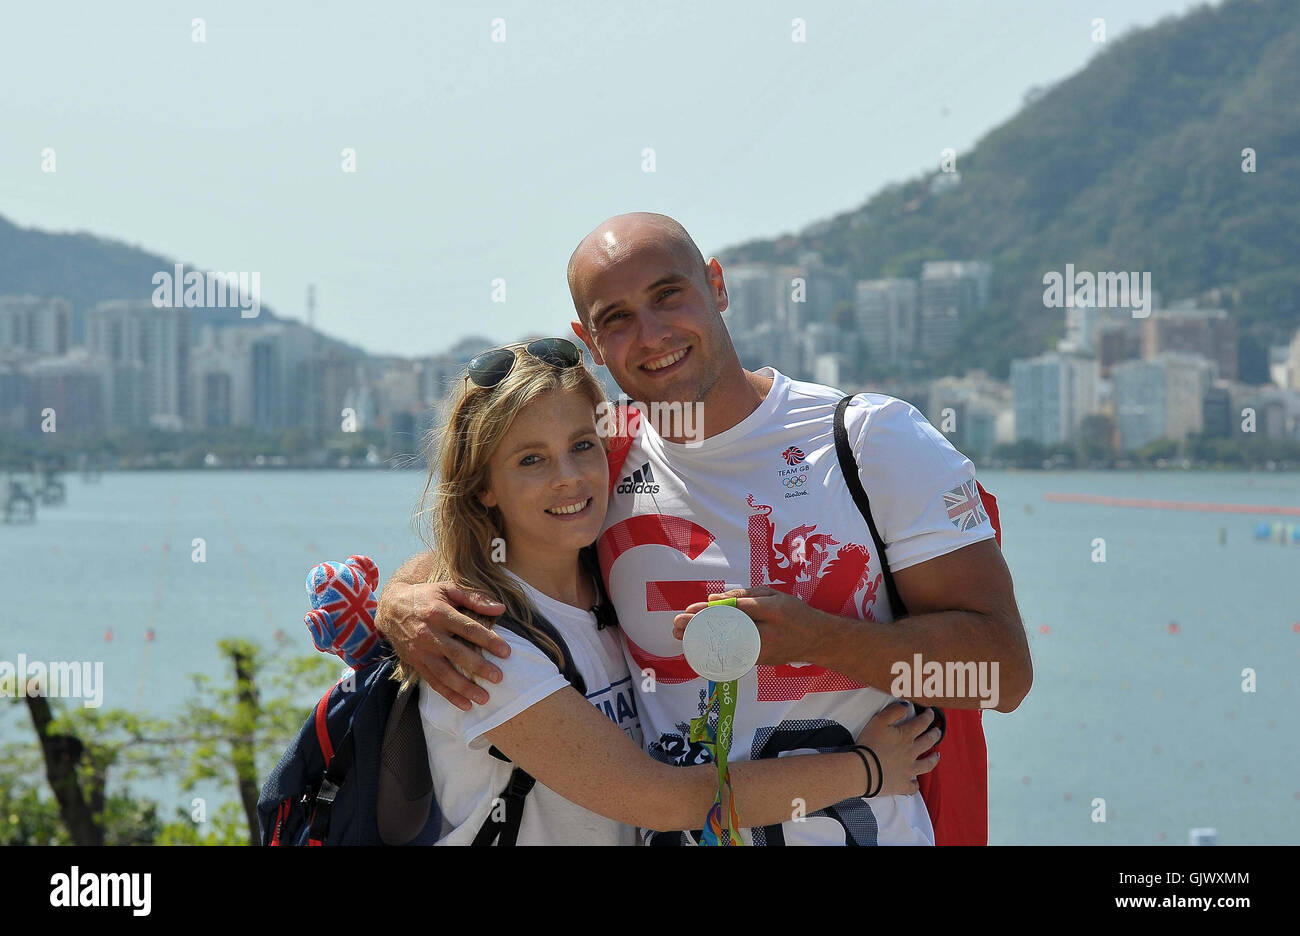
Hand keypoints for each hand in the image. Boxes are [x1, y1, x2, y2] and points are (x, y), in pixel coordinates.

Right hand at [376, 580, 508, 710]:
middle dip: (478, 667)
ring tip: (484, 698)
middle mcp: (429, 634)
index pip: (468, 628)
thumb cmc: (425, 597)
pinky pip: (433, 682)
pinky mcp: (415, 663)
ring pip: (444, 673)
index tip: (506, 652)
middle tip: (498, 677)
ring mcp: (421, 651)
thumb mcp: (448, 589)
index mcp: (440, 613)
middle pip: (456, 653)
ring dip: (464, 687)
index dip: (488, 640)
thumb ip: (474, 598)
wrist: (390, 608)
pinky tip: (465, 704)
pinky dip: (449, 695)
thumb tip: (500, 609)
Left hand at [672, 587, 830, 666]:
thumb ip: (745, 595)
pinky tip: (697, 646)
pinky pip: (733, 655)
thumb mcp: (774, 594)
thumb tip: (715, 600)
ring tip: (680, 635)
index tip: (691, 609)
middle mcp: (768, 633)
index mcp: (774, 610)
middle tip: (677, 622)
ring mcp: (764, 651)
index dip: (712, 609)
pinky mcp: (760, 661)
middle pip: (728, 630)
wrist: (817, 640)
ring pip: (728, 646)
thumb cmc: (793, 612)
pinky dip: (714, 650)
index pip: (738, 609)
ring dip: (702, 641)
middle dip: (700, 627)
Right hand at [855, 702, 941, 797]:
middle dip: (934, 735)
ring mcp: (909, 770)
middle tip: (937, 731)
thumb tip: (907, 706)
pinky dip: (915, 784)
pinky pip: (912, 786)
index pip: (921, 723)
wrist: (863, 769)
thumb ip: (894, 711)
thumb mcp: (878, 720)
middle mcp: (911, 752)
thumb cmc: (869, 743)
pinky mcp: (902, 784)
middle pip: (928, 742)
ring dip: (933, 759)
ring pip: (927, 764)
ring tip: (937, 755)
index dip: (928, 716)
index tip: (931, 713)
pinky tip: (915, 782)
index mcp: (905, 736)